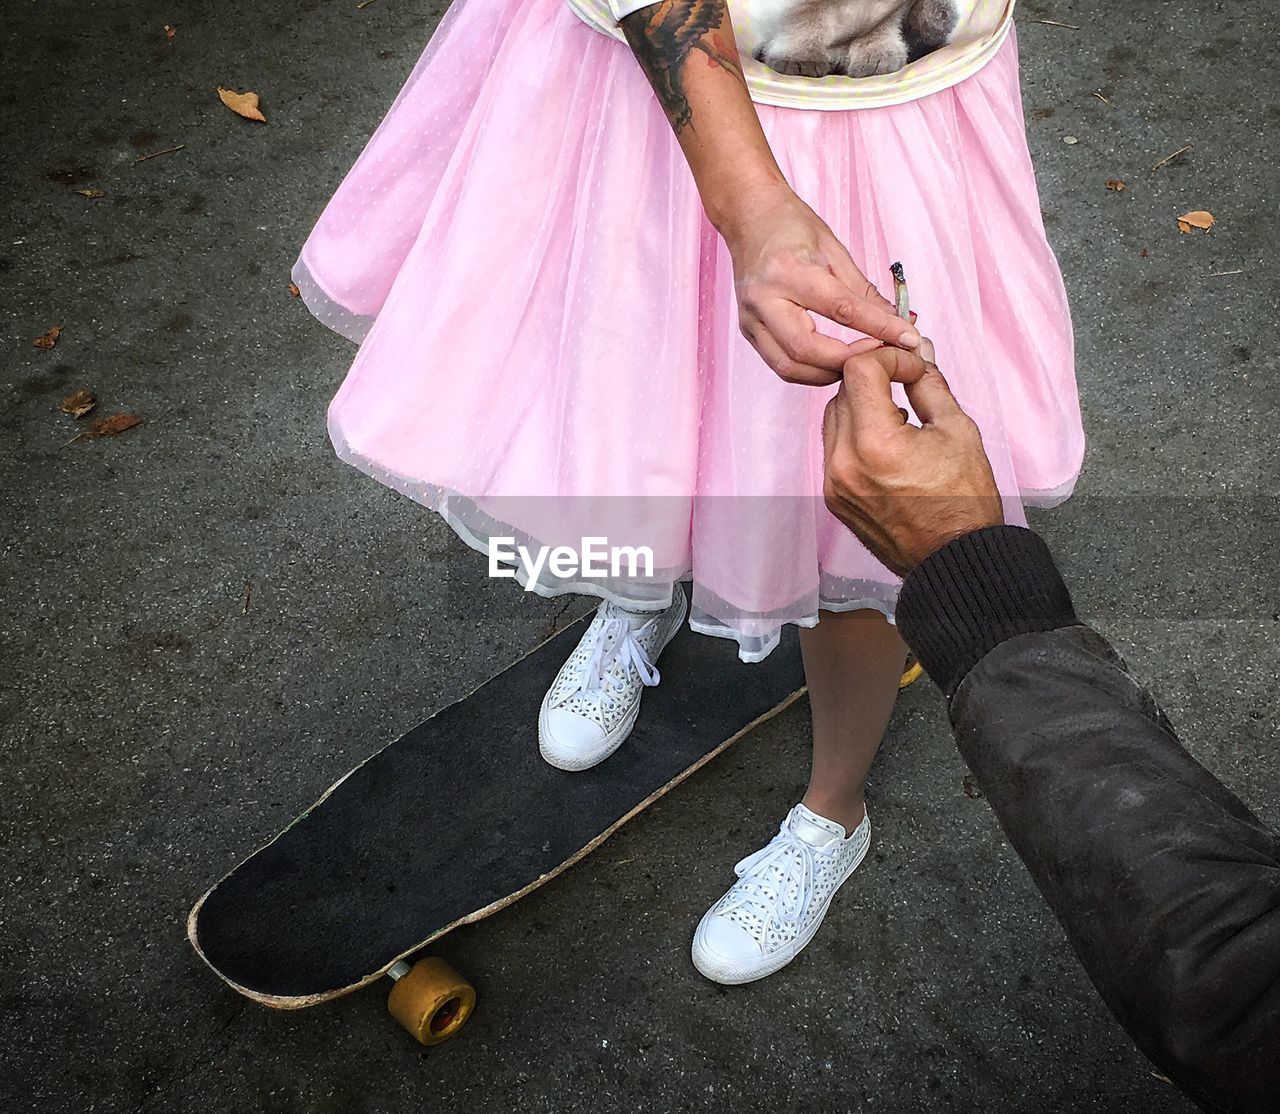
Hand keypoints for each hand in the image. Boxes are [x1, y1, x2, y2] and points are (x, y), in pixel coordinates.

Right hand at [722, 187, 920, 385]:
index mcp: (787, 270)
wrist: (748, 218)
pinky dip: (809, 371)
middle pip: (806, 350)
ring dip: (827, 373)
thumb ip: (864, 292)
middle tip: (878, 357)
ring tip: (855, 365)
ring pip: (790, 367)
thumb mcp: (834, 250)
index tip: (907, 339)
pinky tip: (831, 364)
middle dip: (847, 362)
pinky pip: (781, 364)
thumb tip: (899, 321)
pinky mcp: (748, 331)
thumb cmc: (790, 226)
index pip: (841, 309)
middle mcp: (763, 299)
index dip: (878, 328)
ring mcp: (751, 319)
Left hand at [821, 341, 1003, 575]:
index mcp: (875, 443)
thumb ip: (930, 384)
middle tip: (906, 380)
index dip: (888, 358)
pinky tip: (888, 444)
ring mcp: (834, 483)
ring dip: (862, 405)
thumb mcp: (956, 429)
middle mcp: (844, 463)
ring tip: (899, 415)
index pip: (858, 370)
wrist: (953, 558)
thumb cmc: (963, 501)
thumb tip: (917, 351)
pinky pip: (834, 449)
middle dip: (874, 378)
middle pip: (842, 391)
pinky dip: (855, 435)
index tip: (911, 368)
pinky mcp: (833, 497)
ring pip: (834, 418)